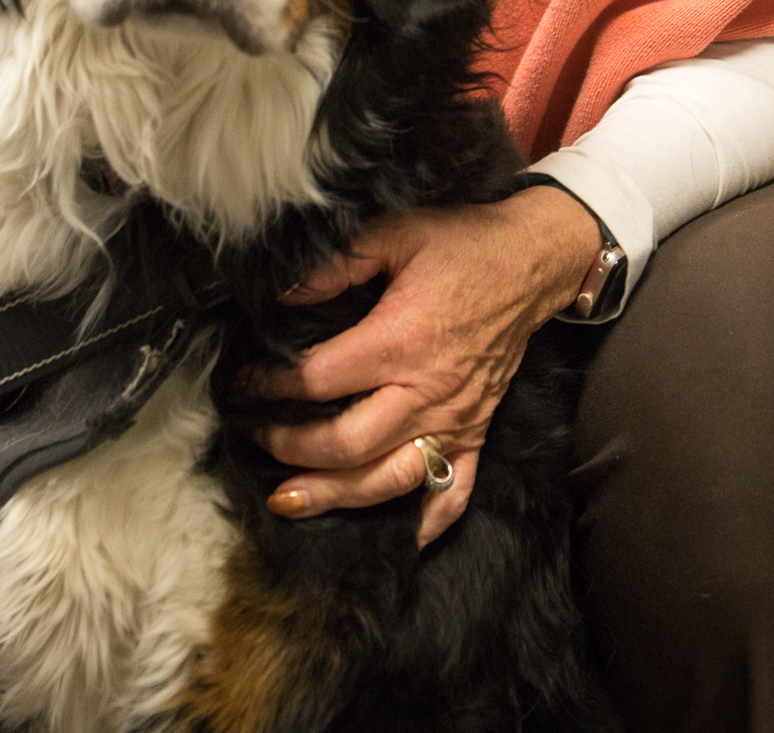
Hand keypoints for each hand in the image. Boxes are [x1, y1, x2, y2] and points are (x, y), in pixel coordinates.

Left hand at [249, 186, 600, 545]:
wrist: (533, 259)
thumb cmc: (462, 243)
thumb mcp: (395, 232)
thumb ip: (336, 264)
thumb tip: (282, 293)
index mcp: (400, 340)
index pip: (320, 379)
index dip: (271, 386)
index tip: (241, 384)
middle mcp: (426, 391)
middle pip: (347, 444)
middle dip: (291, 450)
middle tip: (254, 441)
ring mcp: (455, 420)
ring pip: (389, 480)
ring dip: (336, 497)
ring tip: (289, 502)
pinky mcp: (477, 433)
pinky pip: (453, 494)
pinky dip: (425, 525)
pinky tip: (394, 540)